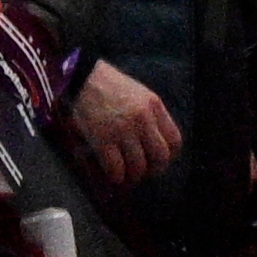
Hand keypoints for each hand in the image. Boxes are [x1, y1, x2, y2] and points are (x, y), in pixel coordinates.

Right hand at [66, 59, 180, 188]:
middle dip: (154, 170)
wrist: (83, 78)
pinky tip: (114, 176)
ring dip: (133, 176)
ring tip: (127, 177)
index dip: (169, 156)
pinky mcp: (102, 139)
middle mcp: (142, 119)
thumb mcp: (139, 94)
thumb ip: (149, 114)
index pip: (174, 140)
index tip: (159, 161)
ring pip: (138, 165)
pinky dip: (116, 177)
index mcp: (154, 106)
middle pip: (159, 156)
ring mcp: (122, 130)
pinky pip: (115, 167)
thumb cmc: (109, 86)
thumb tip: (151, 141)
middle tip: (144, 173)